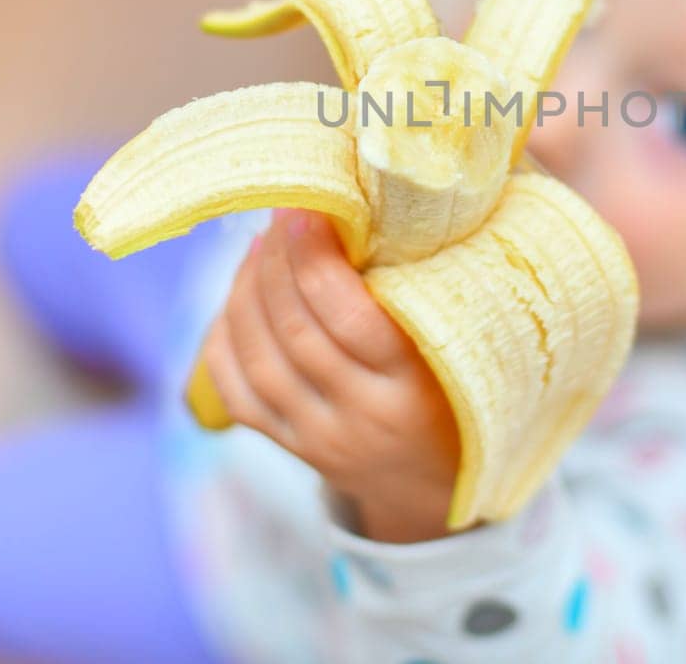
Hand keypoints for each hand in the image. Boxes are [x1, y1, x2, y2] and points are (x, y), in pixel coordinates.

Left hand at [196, 208, 461, 543]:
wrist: (436, 480)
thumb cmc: (458, 386)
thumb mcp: (460, 343)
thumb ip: (423, 288)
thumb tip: (372, 205)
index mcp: (414, 387)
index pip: (351, 320)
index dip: (316, 261)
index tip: (307, 209)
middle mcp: (362, 418)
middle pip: (297, 333)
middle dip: (278, 262)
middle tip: (280, 214)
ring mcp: (320, 438)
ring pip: (259, 359)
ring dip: (248, 291)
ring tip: (260, 246)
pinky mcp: (290, 446)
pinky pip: (237, 391)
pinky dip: (225, 336)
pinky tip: (238, 294)